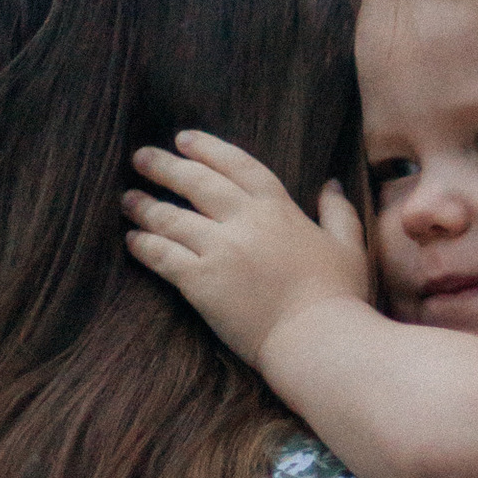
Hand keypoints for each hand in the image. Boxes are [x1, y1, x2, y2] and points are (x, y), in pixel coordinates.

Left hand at [124, 130, 371, 371]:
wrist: (318, 339)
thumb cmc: (339, 296)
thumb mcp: (349, 247)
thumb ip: (339, 212)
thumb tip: (331, 184)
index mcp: (279, 208)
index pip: (237, 165)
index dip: (207, 149)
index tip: (183, 138)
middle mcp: (245, 221)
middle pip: (196, 182)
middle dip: (164, 166)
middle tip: (141, 157)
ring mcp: (220, 250)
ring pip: (171, 218)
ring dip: (145, 206)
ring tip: (128, 199)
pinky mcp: (201, 282)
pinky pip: (162, 256)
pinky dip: (144, 246)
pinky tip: (132, 240)